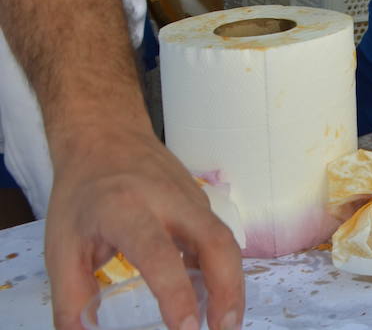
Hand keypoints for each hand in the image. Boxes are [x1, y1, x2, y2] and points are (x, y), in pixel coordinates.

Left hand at [46, 126, 243, 329]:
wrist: (105, 137)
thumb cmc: (82, 194)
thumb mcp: (62, 246)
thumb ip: (72, 296)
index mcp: (126, 210)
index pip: (159, 254)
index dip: (176, 293)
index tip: (186, 328)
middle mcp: (169, 201)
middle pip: (215, 242)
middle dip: (228, 289)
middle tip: (225, 328)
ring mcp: (191, 199)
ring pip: (226, 240)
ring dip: (234, 283)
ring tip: (227, 321)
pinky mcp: (202, 203)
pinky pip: (219, 237)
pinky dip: (224, 269)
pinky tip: (216, 296)